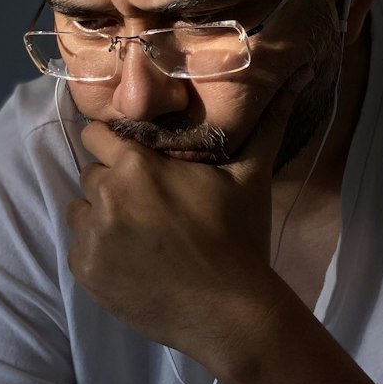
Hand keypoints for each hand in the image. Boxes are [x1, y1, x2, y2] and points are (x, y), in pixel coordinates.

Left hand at [66, 67, 310, 367]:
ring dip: (101, 218)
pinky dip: (99, 254)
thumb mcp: (251, 177)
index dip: (114, 144)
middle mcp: (104, 196)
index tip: (134, 160)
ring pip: (80, 213)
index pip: (96, 135)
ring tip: (139, 236)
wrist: (231, 313)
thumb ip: (266, 123)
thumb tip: (303, 70)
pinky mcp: (86, 274)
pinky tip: (133, 263)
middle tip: (149, 205)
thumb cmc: (241, 239)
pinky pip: (79, 250)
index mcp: (136, 165)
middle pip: (91, 175)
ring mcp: (91, 238)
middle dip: (113, 184)